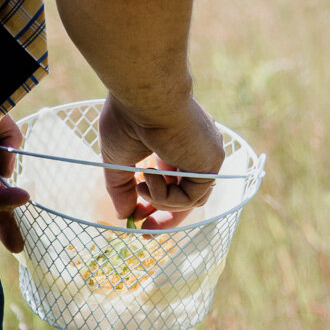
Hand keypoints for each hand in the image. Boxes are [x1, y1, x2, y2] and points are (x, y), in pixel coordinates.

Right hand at [99, 93, 223, 229]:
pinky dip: (166, 195)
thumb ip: (123, 189)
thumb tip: (123, 217)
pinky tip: (152, 173)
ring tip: (142, 179)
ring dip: (160, 200)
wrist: (145, 96)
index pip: (175, 182)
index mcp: (177, 143)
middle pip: (188, 197)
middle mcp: (197, 150)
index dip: (157, 204)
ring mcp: (207, 157)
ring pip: (188, 201)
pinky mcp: (212, 164)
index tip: (139, 220)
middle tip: (145, 233)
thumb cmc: (128, 117)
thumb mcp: (118, 159)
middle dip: (166, 218)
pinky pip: (189, 199)